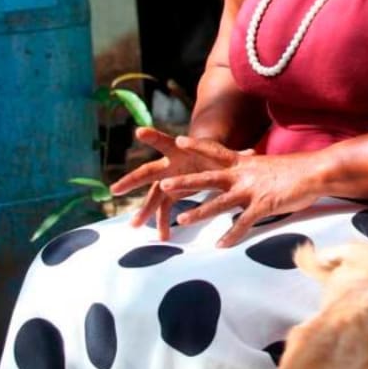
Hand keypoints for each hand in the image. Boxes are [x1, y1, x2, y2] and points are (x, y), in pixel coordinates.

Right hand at [110, 128, 248, 240]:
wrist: (208, 160)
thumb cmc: (216, 155)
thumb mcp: (225, 155)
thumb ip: (236, 156)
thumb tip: (251, 153)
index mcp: (181, 151)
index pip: (165, 142)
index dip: (154, 137)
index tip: (138, 131)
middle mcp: (169, 165)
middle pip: (148, 172)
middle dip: (132, 180)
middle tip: (116, 189)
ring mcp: (168, 180)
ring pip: (152, 195)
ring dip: (144, 210)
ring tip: (134, 225)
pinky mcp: (171, 193)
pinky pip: (163, 209)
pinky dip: (163, 221)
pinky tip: (163, 237)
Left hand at [152, 139, 320, 247]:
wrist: (317, 171)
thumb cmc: (298, 170)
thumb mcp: (269, 168)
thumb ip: (254, 175)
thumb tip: (248, 183)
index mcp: (246, 163)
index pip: (217, 152)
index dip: (198, 146)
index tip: (179, 141)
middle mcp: (245, 175)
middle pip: (209, 178)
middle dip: (186, 183)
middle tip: (163, 184)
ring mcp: (253, 190)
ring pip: (220, 203)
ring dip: (199, 212)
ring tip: (181, 220)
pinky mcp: (264, 205)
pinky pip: (244, 223)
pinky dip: (232, 235)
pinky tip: (220, 246)